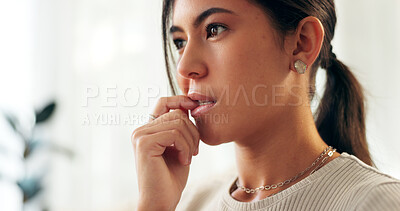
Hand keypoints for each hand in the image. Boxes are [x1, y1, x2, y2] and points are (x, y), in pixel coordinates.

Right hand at [132, 95, 199, 209]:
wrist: (162, 200)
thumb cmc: (171, 177)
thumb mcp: (179, 146)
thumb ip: (180, 127)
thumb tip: (189, 105)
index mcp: (148, 129)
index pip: (163, 102)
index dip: (180, 100)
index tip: (195, 106)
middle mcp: (140, 130)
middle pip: (176, 113)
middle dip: (193, 131)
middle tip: (194, 151)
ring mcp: (140, 136)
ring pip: (178, 123)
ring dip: (190, 141)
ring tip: (188, 157)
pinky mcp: (144, 143)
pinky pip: (174, 134)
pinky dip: (185, 147)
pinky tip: (184, 160)